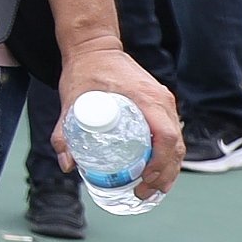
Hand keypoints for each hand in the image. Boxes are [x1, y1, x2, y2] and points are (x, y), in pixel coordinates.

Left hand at [50, 39, 182, 200]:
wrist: (95, 48)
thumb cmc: (83, 71)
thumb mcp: (70, 101)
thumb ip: (63, 131)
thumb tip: (67, 164)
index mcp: (146, 99)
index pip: (166, 137)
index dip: (161, 163)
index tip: (145, 179)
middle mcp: (162, 101)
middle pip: (176, 145)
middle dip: (166, 173)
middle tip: (146, 193)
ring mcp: (164, 102)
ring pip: (178, 141)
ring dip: (170, 167)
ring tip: (154, 189)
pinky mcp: (160, 104)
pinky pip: (172, 132)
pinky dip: (169, 154)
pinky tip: (159, 171)